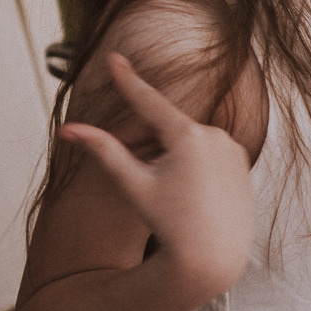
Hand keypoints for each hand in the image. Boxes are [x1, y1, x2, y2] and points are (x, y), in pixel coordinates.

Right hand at [57, 53, 255, 294]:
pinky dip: (197, 170)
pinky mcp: (243, 160)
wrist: (214, 254)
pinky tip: (199, 198)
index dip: (129, 80)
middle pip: (170, 132)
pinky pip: (210, 157)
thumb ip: (103, 151)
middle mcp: (214, 134)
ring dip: (177, 163)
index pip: (149, 101)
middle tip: (162, 191)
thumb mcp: (132, 184)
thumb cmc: (169, 222)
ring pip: (190, 146)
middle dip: (156, 151)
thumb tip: (67, 129)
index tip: (114, 56)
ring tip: (183, 200)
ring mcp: (232, 146)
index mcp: (186, 135)